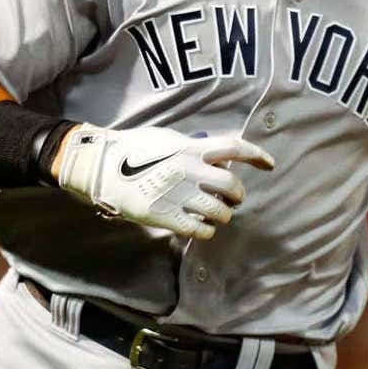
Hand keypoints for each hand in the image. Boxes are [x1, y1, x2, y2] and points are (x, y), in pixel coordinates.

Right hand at [57, 125, 273, 239]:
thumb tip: (216, 156)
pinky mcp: (165, 216)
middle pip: (232, 185)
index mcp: (191, 148)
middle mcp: (189, 170)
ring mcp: (178, 194)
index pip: (235, 148)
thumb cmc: (133, 148)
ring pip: (220, 210)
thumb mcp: (168, 139)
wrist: (98, 166)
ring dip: (224, 213)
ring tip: (218, 213)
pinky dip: (208, 229)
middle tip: (234, 198)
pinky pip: (200, 229)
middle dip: (238, 194)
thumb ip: (193, 147)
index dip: (257, 155)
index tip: (269, 164)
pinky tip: (204, 227)